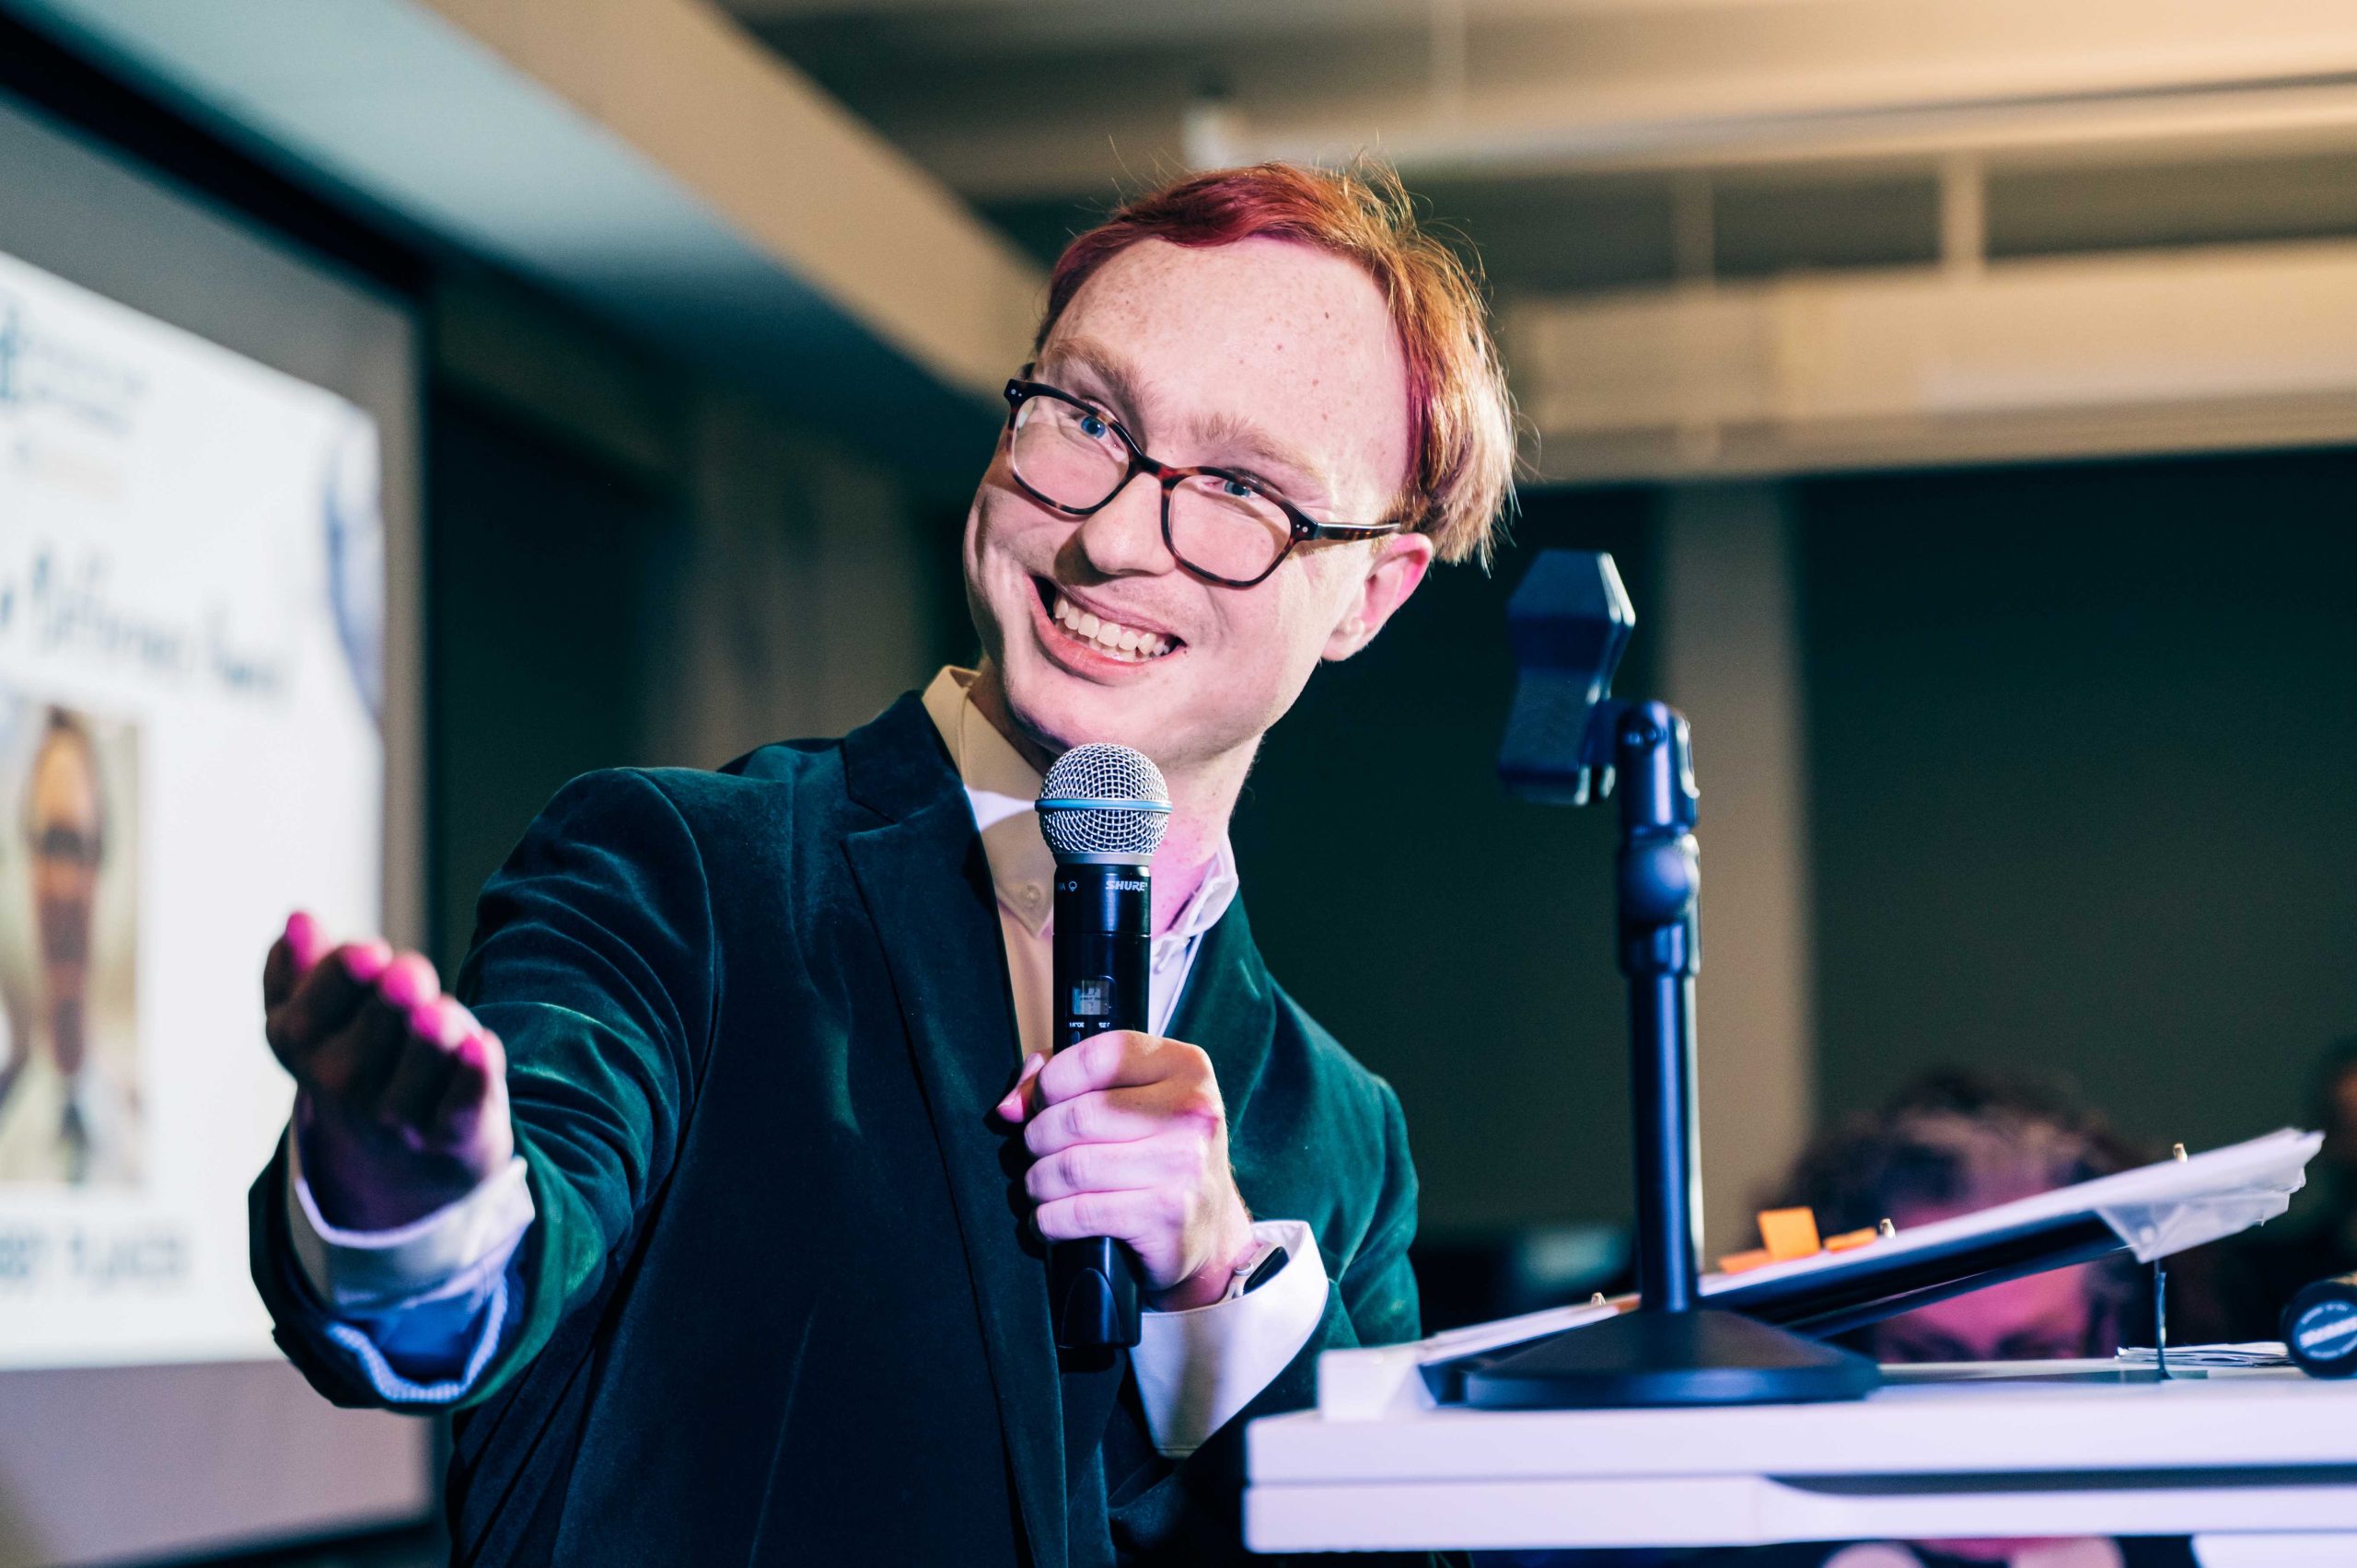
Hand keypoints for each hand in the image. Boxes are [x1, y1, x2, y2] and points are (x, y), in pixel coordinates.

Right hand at [263, 909, 513, 1231]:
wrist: (401, 1165)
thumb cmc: (363, 1061)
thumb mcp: (317, 1020)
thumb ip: (301, 971)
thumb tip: (299, 919)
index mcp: (302, 1046)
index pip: (309, 1012)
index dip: (341, 979)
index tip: (371, 952)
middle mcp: (342, 1087)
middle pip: (376, 1028)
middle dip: (397, 995)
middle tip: (413, 975)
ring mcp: (396, 1119)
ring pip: (424, 1060)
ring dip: (439, 1028)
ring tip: (444, 1014)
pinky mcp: (451, 1137)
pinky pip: (462, 1104)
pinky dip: (474, 1075)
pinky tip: (482, 1045)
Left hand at [995, 1031, 1255, 1311]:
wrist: (1208, 1227)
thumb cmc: (1160, 1152)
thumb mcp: (1132, 1098)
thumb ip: (1067, 1080)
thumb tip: (1011, 1106)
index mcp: (1185, 1067)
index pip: (1100, 1056)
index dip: (1052, 1079)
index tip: (1038, 1101)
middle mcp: (1192, 1111)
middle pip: (1079, 1116)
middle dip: (1038, 1137)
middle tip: (1035, 1150)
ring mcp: (1182, 1164)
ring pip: (1072, 1166)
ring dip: (1039, 1181)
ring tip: (1039, 1185)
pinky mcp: (1166, 1214)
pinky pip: (1080, 1212)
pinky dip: (1048, 1219)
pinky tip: (1047, 1219)